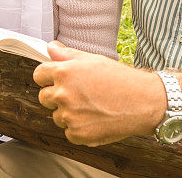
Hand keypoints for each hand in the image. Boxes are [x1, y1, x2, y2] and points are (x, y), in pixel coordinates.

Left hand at [33, 42, 165, 145]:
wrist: (143, 102)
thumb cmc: (121, 79)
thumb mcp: (94, 60)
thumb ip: (67, 55)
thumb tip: (50, 48)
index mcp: (64, 72)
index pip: (38, 75)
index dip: (47, 77)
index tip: (55, 80)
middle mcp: (63, 94)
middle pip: (44, 97)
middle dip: (57, 95)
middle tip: (79, 94)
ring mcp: (69, 116)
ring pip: (57, 116)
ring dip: (68, 113)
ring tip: (91, 107)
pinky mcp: (77, 134)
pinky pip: (68, 132)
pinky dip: (79, 128)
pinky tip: (95, 119)